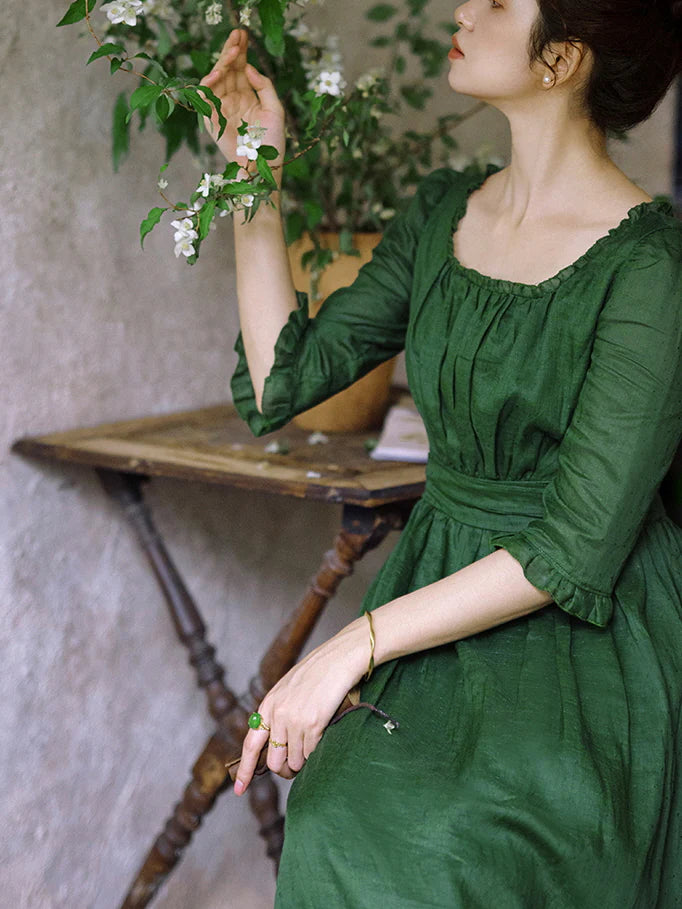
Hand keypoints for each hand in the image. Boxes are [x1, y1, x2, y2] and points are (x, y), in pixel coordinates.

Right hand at [199, 29, 285, 174]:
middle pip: (227, 70)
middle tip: (236, 35)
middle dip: (230, 51)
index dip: (240, 51)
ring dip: (221, 65)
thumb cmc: (272, 143)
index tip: (242, 34)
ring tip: (230, 55)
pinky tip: (217, 74)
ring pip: (216, 80)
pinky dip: (208, 86)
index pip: (240, 68)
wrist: (264, 168)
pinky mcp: (213, 122)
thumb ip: (265, 87)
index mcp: (247, 96)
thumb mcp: (276, 110)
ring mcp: (221, 109)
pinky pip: (205, 100)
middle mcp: (232, 100)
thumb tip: (249, 68)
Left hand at [234, 617, 367, 794]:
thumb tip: (276, 745)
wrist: (339, 658)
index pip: (250, 745)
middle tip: (296, 763)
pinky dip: (318, 751)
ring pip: (296, 761)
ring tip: (314, 739)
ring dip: (305, 758)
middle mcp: (278, 715)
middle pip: (274, 761)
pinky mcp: (313, 724)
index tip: (239, 789)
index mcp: (268, 705)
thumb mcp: (287, 689)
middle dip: (285, 767)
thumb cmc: (317, 672)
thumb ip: (278, 713)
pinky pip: (312, 753)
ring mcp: (295, 721)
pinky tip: (323, 733)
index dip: (244, 770)